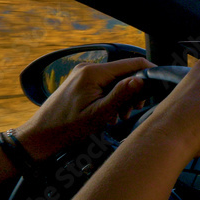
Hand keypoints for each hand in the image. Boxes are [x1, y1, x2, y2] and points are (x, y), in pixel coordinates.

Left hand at [16, 57, 155, 160]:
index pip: (132, 63)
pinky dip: (112, 97)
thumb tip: (141, 79)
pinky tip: (109, 113)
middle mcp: (88, 68)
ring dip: (123, 96)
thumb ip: (121, 95)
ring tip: (118, 116)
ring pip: (116, 79)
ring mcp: (83, 74)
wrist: (40, 135)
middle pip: (124, 72)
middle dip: (133, 91)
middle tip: (132, 111)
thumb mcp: (99, 114)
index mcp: (94, 72)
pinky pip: (105, 84)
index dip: (149, 72)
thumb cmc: (67, 128)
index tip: (159, 86)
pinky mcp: (81, 82)